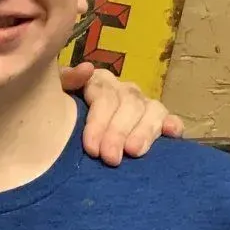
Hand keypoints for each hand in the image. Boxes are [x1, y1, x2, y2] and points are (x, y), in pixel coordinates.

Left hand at [62, 62, 182, 166]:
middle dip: (119, 133)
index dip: (99, 123)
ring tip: (134, 152)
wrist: (65, 126)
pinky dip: (172, 124)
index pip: (104, 97)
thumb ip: (65, 81)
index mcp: (98, 82)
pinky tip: (173, 133)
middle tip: (110, 159)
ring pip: (151, 110)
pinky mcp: (157, 118)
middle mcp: (123, 90)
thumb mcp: (55, 95)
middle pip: (128, 105)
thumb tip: (86, 69)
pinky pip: (168, 117)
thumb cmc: (59, 113)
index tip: (92, 149)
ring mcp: (142, 103)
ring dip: (145, 132)